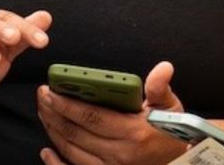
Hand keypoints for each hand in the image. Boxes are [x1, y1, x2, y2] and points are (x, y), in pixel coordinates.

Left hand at [38, 61, 184, 164]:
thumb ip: (160, 87)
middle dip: (54, 113)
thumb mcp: (170, 106)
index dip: (67, 104)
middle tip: (43, 96)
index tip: (50, 91)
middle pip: (76, 133)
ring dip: (53, 131)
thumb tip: (163, 68)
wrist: (180, 160)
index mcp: (134, 131)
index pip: (92, 117)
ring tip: (44, 112)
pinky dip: (56, 163)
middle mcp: (120, 153)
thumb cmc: (173, 130)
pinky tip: (46, 151)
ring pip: (71, 150)